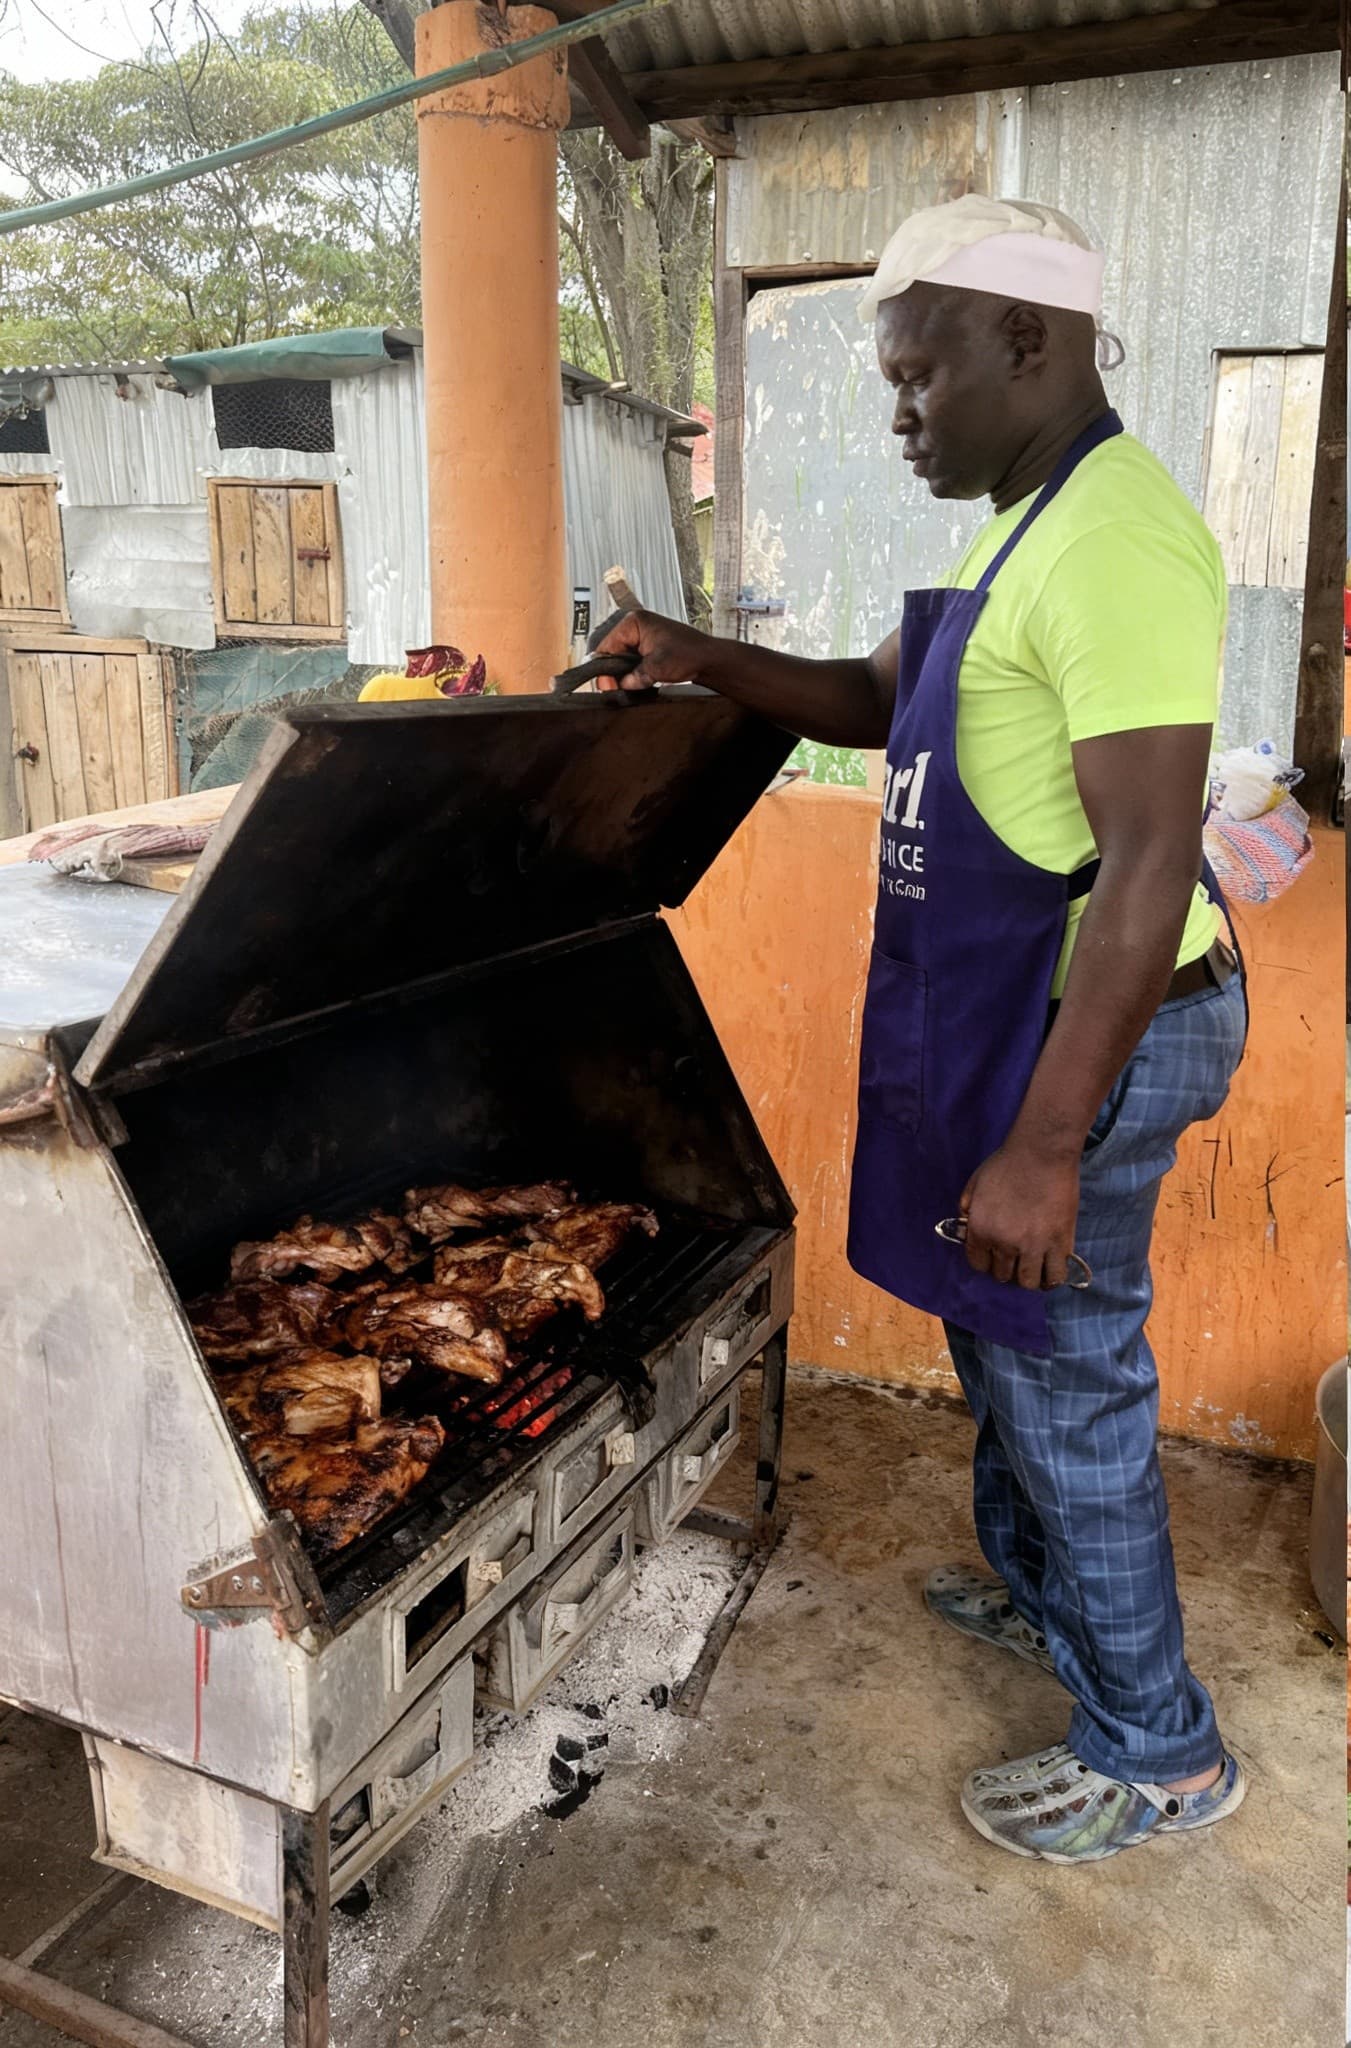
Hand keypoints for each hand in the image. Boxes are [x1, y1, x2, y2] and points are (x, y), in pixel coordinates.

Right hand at [593, 608, 713, 691]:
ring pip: (622, 658)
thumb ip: (633, 677)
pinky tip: (637, 681)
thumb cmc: (690, 653)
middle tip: (616, 688)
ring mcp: (643, 636)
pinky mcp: (649, 647)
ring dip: (624, 673)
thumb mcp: (656, 668)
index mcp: (634, 622)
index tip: (607, 685)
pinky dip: (633, 672)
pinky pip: (632, 661)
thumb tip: (620, 685)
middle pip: (612, 652)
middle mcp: (636, 626)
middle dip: (614, 671)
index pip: (606, 645)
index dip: (604, 668)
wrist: (710, 659)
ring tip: (630, 684)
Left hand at [960, 1143, 1080, 1291]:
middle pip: (1002, 1275)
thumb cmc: (1007, 1164)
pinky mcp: (1059, 1243)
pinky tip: (1050, 1269)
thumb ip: (967, 1209)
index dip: (985, 1261)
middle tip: (1015, 1258)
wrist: (1042, 1153)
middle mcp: (1004, 1244)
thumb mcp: (974, 1184)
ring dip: (1028, 1277)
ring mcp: (1033, 1246)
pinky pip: (1055, 1276)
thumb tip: (967, 1229)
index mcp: (980, 1230)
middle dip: (1006, 1268)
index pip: (978, 1264)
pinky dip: (1052, 1278)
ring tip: (1033, 1266)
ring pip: (1028, 1282)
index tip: (993, 1256)